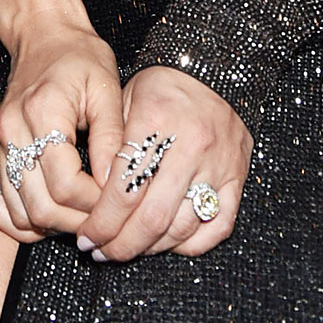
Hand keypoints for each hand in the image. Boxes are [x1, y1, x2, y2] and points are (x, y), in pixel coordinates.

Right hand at [0, 6, 125, 241]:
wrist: (42, 35)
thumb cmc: (79, 58)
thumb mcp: (107, 88)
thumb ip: (111, 139)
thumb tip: (116, 187)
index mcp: (42, 113)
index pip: (67, 184)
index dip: (96, 204)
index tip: (118, 201)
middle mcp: (11, 131)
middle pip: (41, 207)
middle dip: (79, 223)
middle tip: (104, 217)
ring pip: (19, 215)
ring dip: (54, 227)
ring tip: (82, 215)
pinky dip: (23, 223)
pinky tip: (50, 214)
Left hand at [75, 64, 249, 262]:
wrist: (212, 70)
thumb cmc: (160, 87)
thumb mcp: (126, 100)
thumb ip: (110, 146)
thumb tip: (87, 199)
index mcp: (155, 122)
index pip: (123, 190)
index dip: (100, 221)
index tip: (85, 234)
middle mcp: (189, 147)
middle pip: (151, 218)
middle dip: (120, 244)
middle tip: (99, 251)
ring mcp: (218, 166)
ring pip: (181, 228)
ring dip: (149, 248)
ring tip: (125, 250)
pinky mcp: (238, 178)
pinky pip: (216, 227)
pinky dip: (189, 244)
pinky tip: (165, 243)